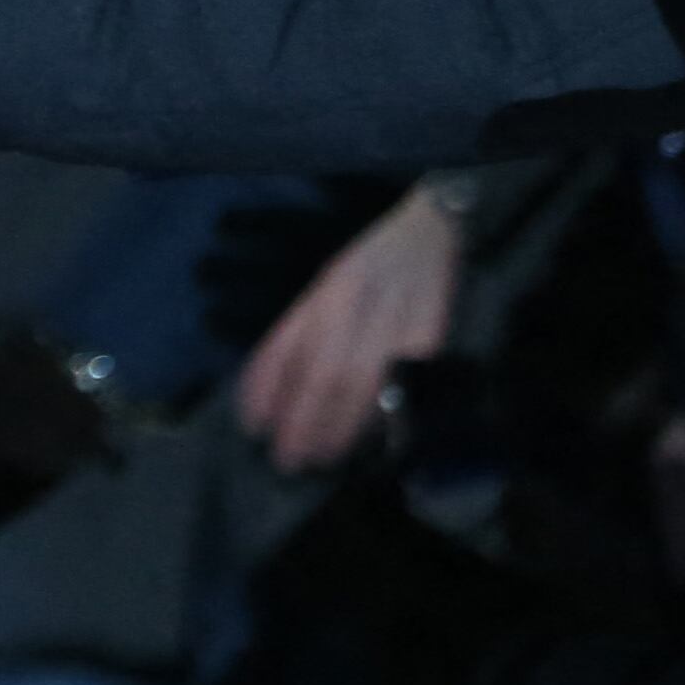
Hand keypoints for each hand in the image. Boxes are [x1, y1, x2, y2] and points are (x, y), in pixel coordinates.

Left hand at [233, 185, 457, 472]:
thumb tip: (264, 380)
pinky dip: (384, 415)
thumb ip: (293, 326)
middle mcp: (356, 304)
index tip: (253, 424)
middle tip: (286, 459)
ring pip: (364, 386)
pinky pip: (404, 384)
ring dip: (340, 428)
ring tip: (321, 457)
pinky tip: (370, 439)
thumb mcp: (318, 279)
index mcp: (323, 289)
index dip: (267, 389)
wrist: (427, 225)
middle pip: (325, 375)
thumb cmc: (362, 255)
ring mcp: (396, 320)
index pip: (288, 346)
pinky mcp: (431, 337)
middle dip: (303, 421)